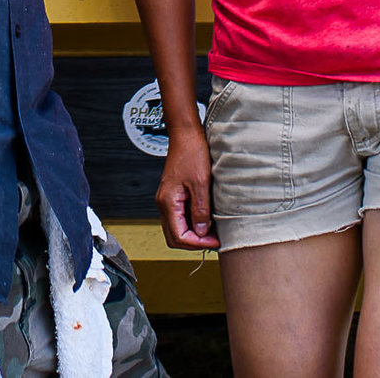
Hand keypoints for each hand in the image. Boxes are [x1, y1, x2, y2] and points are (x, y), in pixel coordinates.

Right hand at [156, 119, 218, 250]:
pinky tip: (205, 219)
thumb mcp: (201, 183)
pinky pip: (180, 218)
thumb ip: (200, 210)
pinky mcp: (174, 196)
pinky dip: (192, 224)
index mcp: (168, 202)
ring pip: (177, 229)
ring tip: (212, 232)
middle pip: (175, 237)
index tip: (214, 242)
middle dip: (194, 243)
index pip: (179, 236)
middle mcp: (164, 203)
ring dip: (194, 234)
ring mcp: (168, 200)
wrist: (186, 135)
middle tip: (214, 241)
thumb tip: (202, 232)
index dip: (198, 243)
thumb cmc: (191, 153)